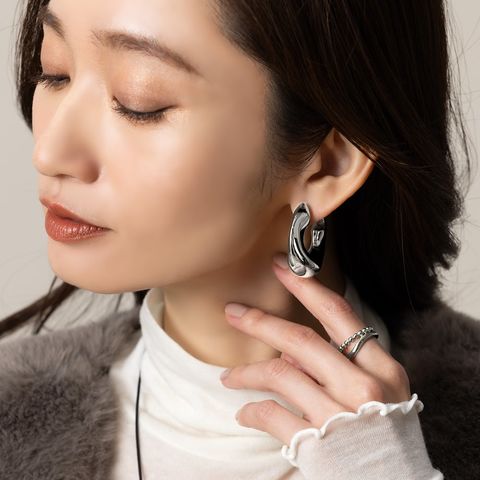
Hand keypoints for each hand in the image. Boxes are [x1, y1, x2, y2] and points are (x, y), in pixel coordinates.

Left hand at [220, 253, 411, 445]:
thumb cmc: (387, 440)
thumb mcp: (380, 395)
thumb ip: (342, 366)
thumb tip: (288, 352)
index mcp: (383, 369)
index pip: (340, 314)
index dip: (305, 286)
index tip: (280, 266)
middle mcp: (363, 387)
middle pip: (299, 340)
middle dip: (260, 322)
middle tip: (233, 312)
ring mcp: (340, 416)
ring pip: (279, 374)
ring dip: (247, 372)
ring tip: (228, 376)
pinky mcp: (317, 446)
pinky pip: (271, 416)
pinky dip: (253, 411)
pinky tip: (244, 413)